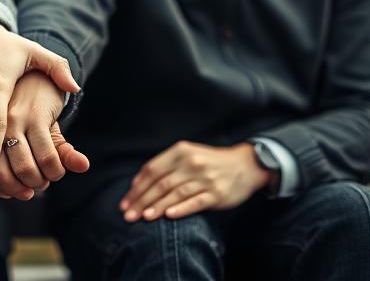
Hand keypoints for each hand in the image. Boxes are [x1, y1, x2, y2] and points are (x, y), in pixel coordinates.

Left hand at [0, 72, 88, 198]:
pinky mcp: (37, 118)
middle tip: (31, 191)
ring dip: (37, 182)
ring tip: (45, 180)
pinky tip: (57, 170)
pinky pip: (47, 157)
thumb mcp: (1, 135)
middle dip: (17, 190)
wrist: (36, 75)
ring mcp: (14, 122)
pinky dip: (53, 170)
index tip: (14, 192)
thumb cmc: (14, 109)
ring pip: (24, 169)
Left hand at [119, 141, 270, 221]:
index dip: (136, 187)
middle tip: (128, 215)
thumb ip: (165, 166)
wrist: (244, 165)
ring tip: (143, 217)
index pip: (152, 170)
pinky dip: (181, 208)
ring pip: (176, 193)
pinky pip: (196, 202)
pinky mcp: (218, 194)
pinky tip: (169, 215)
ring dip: (157, 206)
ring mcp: (206, 178)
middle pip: (161, 183)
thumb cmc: (209, 162)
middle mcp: (192, 163)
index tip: (125, 202)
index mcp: (181, 151)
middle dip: (142, 200)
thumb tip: (136, 184)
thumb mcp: (187, 155)